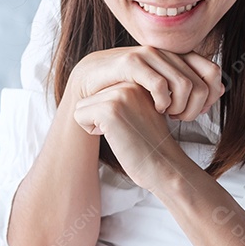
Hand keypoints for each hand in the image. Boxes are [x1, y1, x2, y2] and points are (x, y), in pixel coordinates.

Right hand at [66, 46, 224, 122]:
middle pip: (203, 84)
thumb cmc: (128, 88)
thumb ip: (191, 89)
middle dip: (195, 108)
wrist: (91, 81)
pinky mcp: (131, 63)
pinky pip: (160, 84)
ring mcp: (149, 55)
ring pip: (185, 85)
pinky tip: (156, 109)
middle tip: (179, 118)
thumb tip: (222, 89)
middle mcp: (166, 52)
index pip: (213, 72)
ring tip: (167, 114)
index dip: (211, 96)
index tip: (196, 112)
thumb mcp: (163, 90)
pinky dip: (163, 102)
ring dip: (181, 107)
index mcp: (177, 57)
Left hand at [72, 81, 187, 190]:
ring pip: (82, 105)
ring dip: (95, 124)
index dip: (109, 113)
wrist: (165, 165)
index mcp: (137, 80)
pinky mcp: (110, 109)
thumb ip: (122, 97)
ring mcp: (120, 94)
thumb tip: (92, 95)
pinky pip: (79, 115)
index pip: (100, 91)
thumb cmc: (150, 145)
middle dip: (100, 117)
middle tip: (127, 130)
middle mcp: (130, 82)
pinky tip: (116, 137)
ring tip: (122, 133)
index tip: (132, 123)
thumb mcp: (139, 111)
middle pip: (89, 97)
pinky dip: (91, 130)